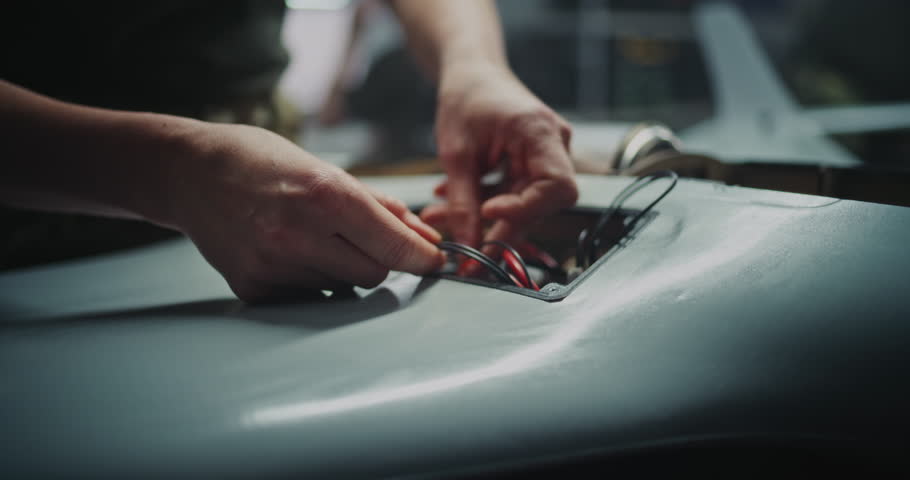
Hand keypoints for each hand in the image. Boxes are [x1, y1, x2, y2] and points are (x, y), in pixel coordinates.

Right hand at [170, 124, 444, 301]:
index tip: (434, 260)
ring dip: (340, 268)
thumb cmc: (263, 162)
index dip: (423, 257)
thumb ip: (380, 206)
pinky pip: (306, 296)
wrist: (190, 173)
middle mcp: (300, 233)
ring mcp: (273, 264)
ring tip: (307, 236)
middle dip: (379, 260)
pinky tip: (283, 250)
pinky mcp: (253, 287)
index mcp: (325, 195)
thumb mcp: (325, 168)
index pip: (394, 246)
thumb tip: (424, 236)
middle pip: (375, 274)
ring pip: (341, 286)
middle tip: (357, 238)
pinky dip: (308, 279)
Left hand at [420, 63, 577, 246]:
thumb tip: (468, 245)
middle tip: (471, 251)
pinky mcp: (533, 165)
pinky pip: (515, 195)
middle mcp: (554, 145)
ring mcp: (547, 156)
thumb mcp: (455, 152)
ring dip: (486, 218)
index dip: (525, 209)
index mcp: (539, 131)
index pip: (555, 186)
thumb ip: (462, 201)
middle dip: (503, 228)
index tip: (489, 215)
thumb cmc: (466, 97)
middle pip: (542, 202)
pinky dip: (485, 204)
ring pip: (525, 204)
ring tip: (445, 219)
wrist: (472, 74)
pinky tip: (453, 203)